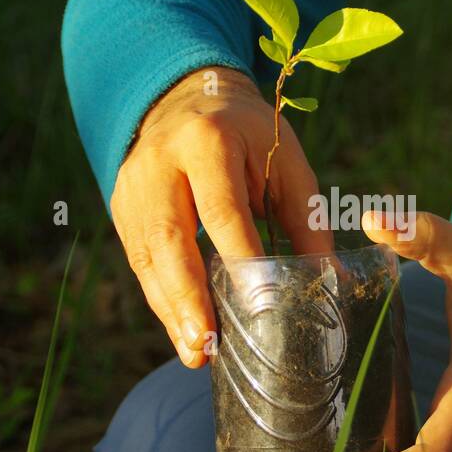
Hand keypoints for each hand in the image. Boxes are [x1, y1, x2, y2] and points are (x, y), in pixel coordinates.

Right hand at [109, 67, 331, 365]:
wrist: (183, 99)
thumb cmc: (248, 135)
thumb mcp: (285, 160)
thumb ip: (305, 219)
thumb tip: (331, 282)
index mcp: (208, 142)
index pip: (222, 208)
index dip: (238, 256)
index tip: (256, 303)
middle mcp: (160, 164)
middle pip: (169, 237)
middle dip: (187, 297)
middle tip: (207, 344)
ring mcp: (132, 188)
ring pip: (148, 258)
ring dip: (172, 310)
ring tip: (197, 352)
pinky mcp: (121, 210)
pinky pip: (141, 262)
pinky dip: (163, 300)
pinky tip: (184, 331)